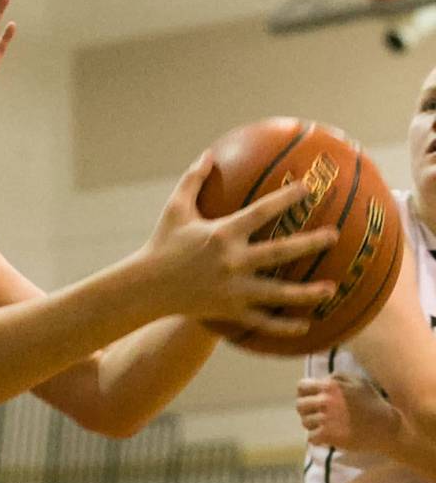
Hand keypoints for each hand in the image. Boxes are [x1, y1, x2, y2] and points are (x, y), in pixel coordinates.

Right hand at [143, 151, 337, 335]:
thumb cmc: (161, 244)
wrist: (147, 287)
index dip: (286, 198)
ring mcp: (233, 289)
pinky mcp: (230, 310)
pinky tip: (305, 327)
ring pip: (278, 293)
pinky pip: (262, 322)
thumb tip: (209, 155)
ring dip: (307, 292)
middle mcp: (232, 261)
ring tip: (331, 289)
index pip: (262, 212)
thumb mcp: (175, 210)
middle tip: (334, 236)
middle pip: (281, 251)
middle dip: (311, 243)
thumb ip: (193, 181)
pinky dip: (284, 327)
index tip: (308, 189)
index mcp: (222, 234)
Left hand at [296, 375, 399, 451]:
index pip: (301, 387)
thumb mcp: (358, 381)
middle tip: (317, 414)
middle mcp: (325, 400)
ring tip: (324, 426)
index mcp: (330, 385)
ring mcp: (326, 419)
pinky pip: (311, 438)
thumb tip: (321, 380)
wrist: (387, 428)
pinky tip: (326, 437)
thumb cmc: (373, 403)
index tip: (311, 399)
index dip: (305, 393)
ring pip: (305, 422)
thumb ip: (337, 377)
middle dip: (307, 410)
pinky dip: (317, 439)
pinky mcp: (329, 435)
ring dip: (313, 425)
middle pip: (300, 405)